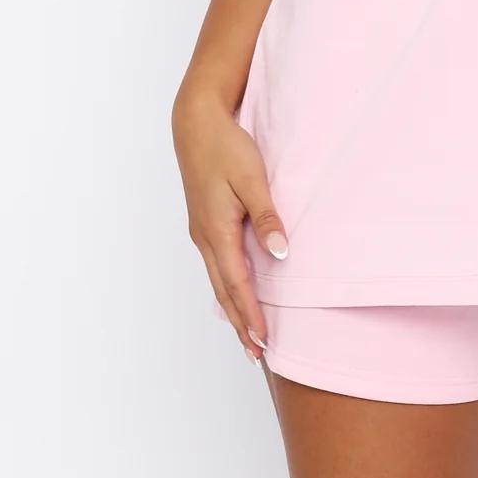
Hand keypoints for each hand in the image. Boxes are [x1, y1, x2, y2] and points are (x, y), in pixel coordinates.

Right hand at [172, 89, 287, 365]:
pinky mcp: (204, 223)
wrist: (196, 123)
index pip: (237, 284)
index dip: (250, 314)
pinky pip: (216, 265)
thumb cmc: (226, 148)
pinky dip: (227, 287)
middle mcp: (204, 237)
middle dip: (240, 322)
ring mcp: (202, 231)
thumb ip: (268, 217)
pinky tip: (235, 293)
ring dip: (232, 308)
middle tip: (256, 354)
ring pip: (218, 280)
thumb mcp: (252, 179)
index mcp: (216, 231)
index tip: (263, 341)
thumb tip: (281, 253)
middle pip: (223, 290)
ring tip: (247, 335)